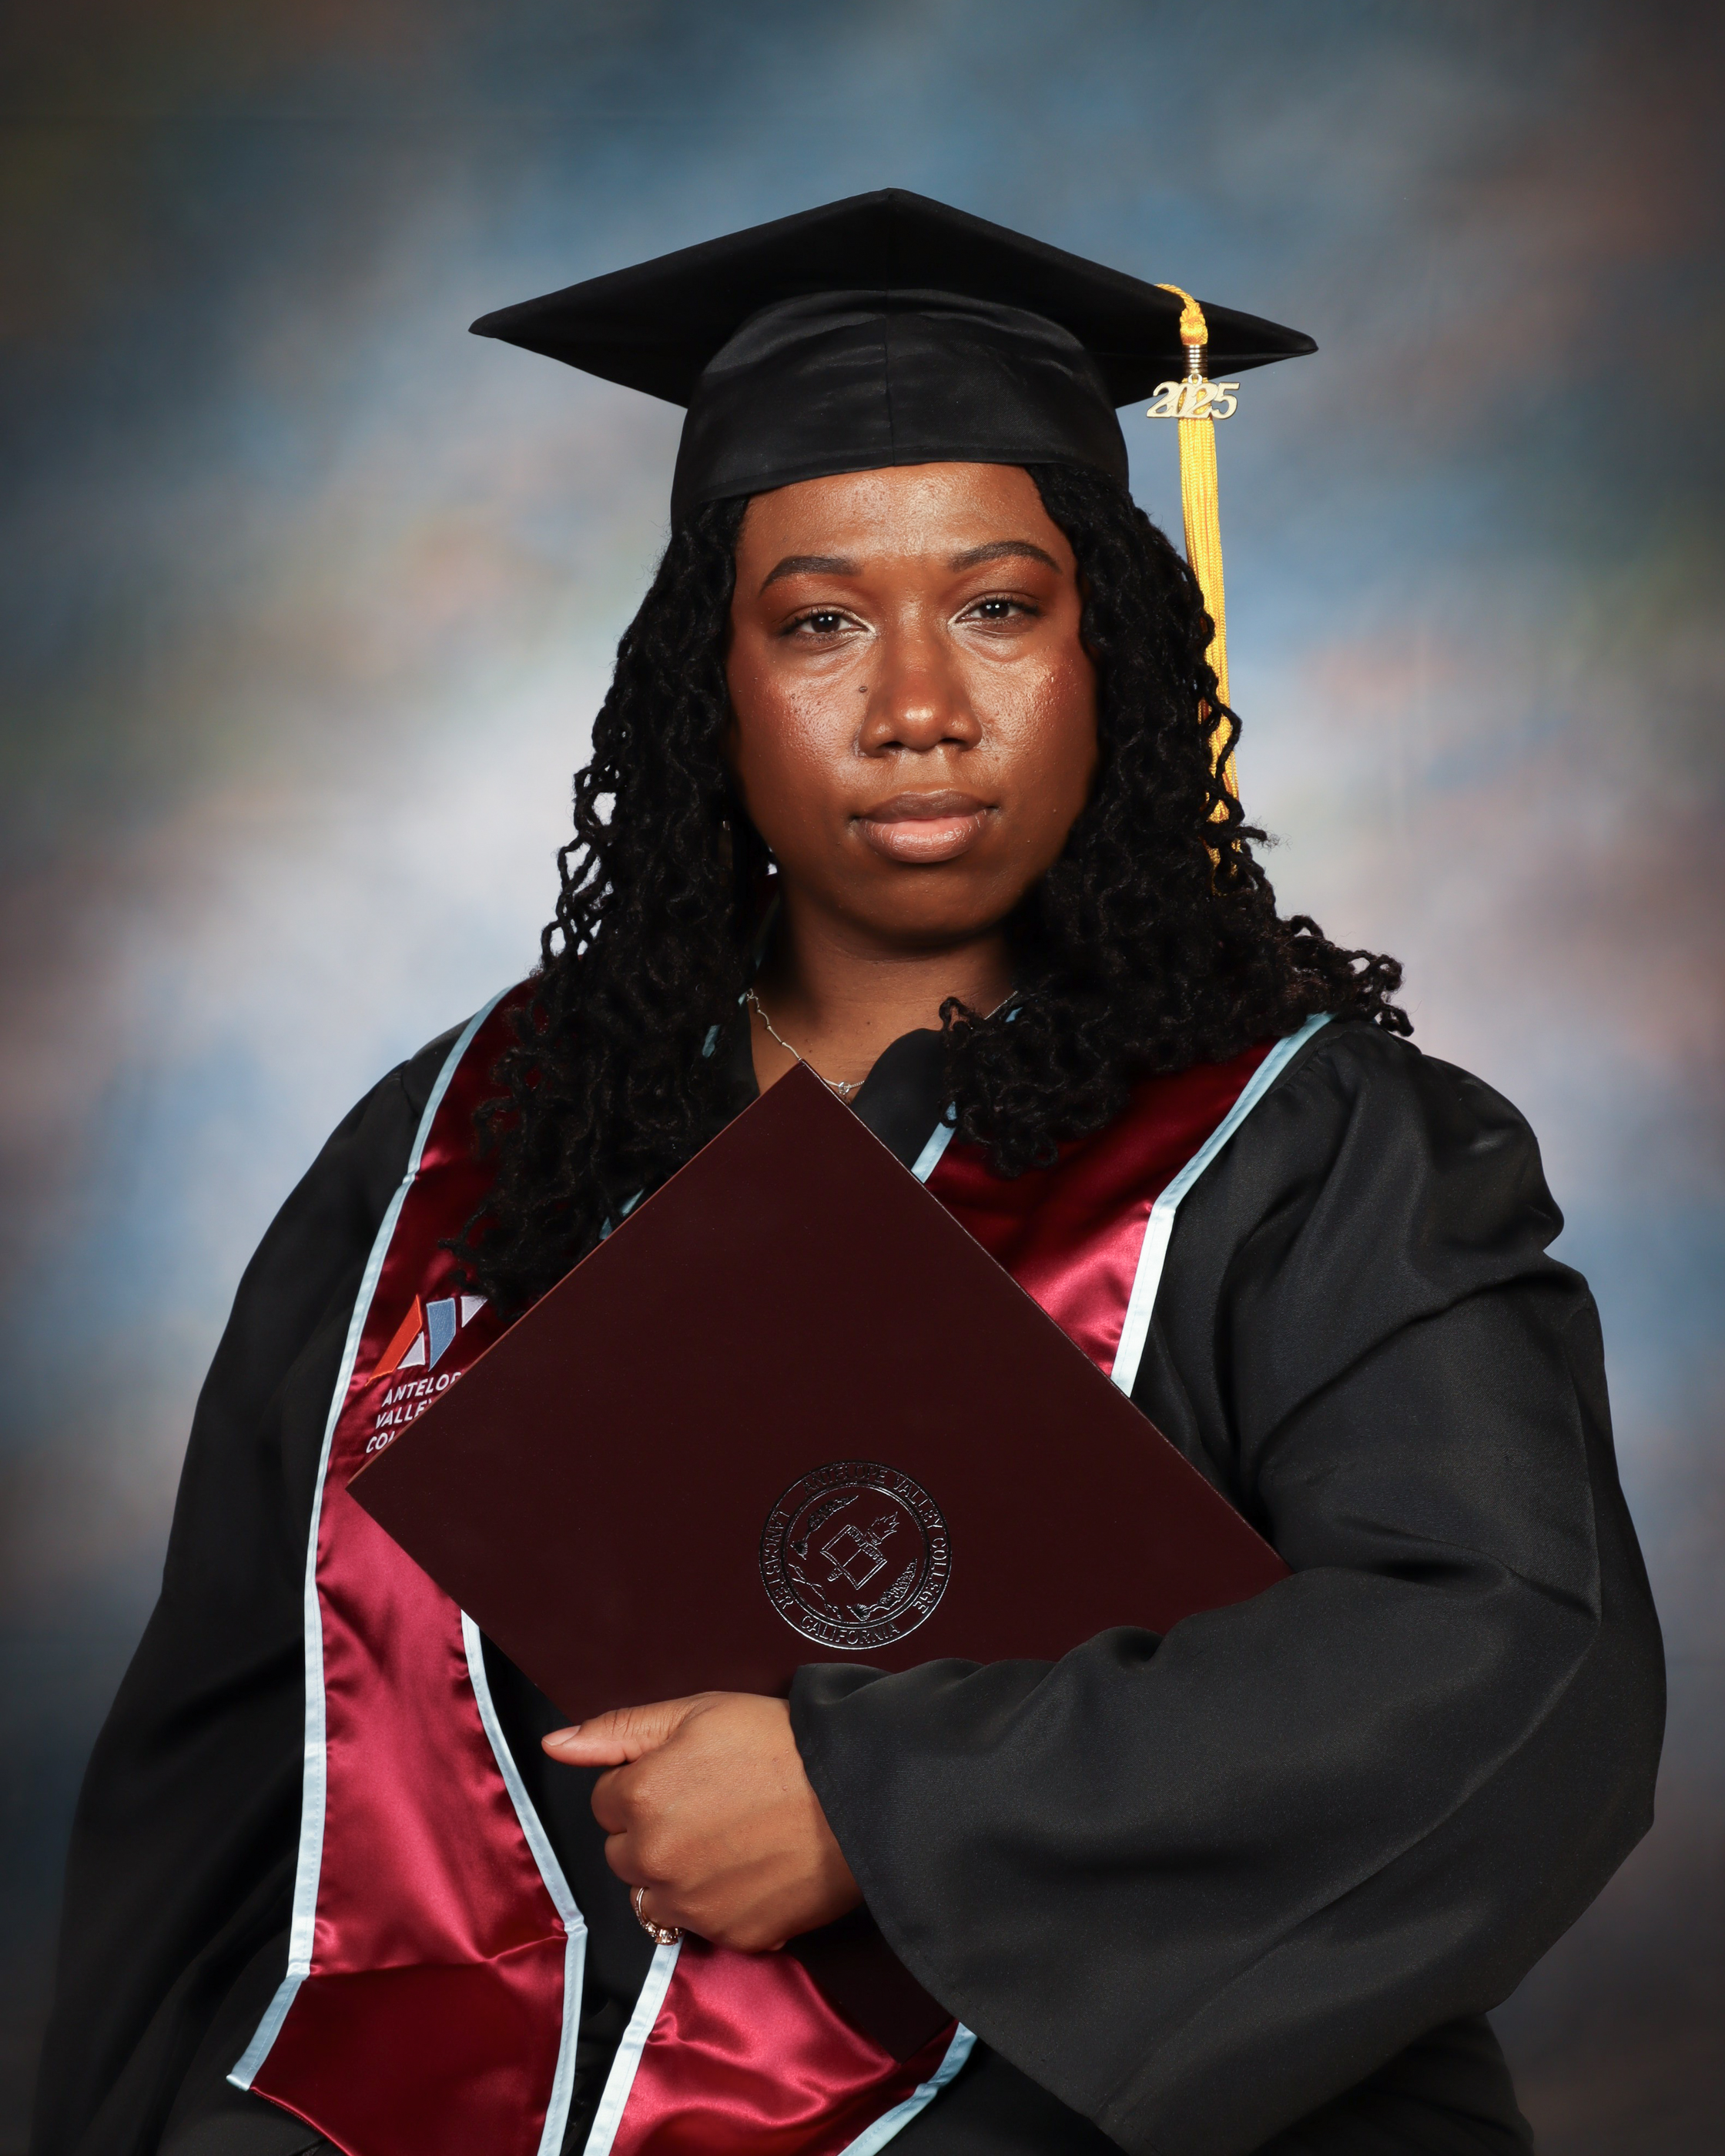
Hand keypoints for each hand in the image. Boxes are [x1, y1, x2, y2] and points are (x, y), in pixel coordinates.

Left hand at [543, 1693, 861, 1951]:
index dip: (643, 1783)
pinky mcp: (731, 1937)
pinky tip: (750, 1869)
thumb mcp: (697, 1711)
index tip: (684, 1775)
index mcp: (640, 1798)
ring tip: (728, 1839)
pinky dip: (717, 1903)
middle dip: (651, 1831)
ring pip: (655, 1895)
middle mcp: (655, 1860)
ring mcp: (692, 1906)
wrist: (858, 1791)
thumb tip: (553, 1744)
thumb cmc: (778, 1742)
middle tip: (708, 1805)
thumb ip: (618, 1729)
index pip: (605, 1801)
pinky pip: (701, 1925)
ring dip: (676, 1873)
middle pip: (623, 1853)